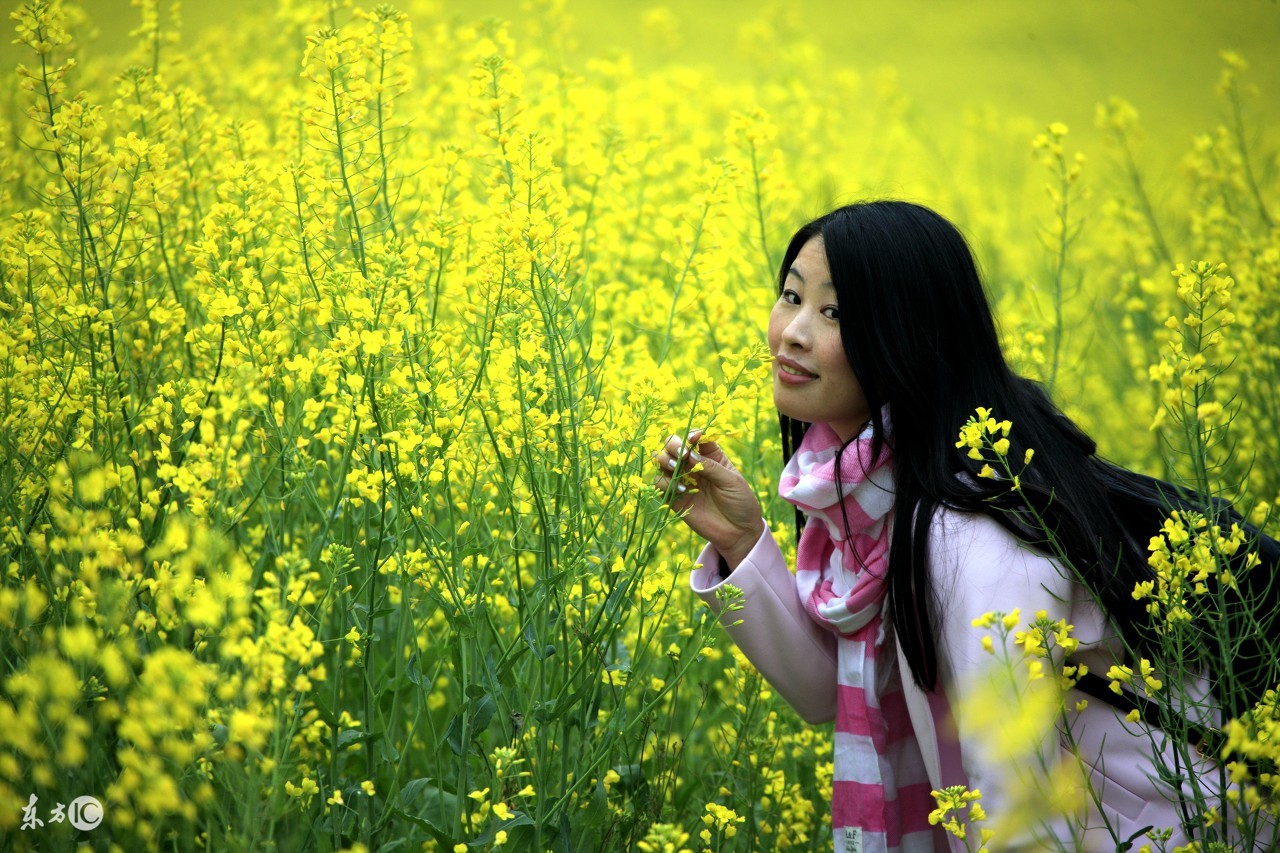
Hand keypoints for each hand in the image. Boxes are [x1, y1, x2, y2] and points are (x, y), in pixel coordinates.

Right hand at [652, 429, 764, 568]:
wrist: (738, 532)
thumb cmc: (740, 502)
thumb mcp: (731, 481)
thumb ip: (711, 467)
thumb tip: (689, 456)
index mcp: (711, 456)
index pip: (695, 437)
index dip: (692, 434)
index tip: (694, 438)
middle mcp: (693, 465)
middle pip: (674, 445)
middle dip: (673, 445)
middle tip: (681, 454)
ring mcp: (682, 480)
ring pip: (662, 461)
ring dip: (665, 460)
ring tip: (676, 468)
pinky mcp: (674, 497)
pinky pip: (659, 484)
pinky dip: (664, 482)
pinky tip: (681, 490)